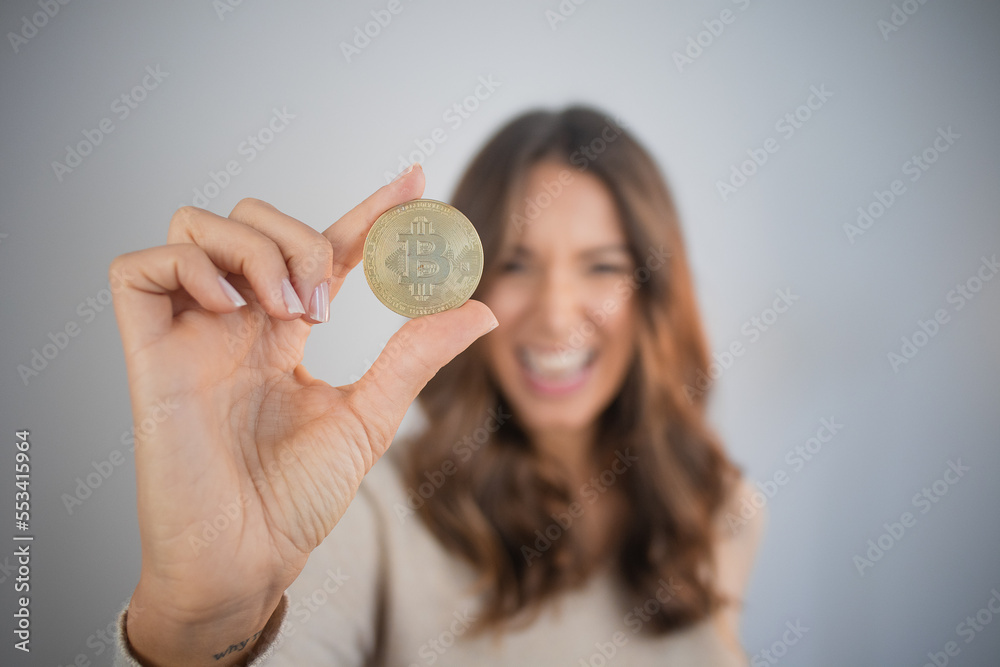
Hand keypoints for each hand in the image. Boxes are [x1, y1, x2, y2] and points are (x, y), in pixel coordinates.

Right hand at [110, 165, 495, 664]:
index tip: (415, 180)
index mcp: (283, 333)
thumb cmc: (298, 500)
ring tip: (288, 311)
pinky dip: (188, 267)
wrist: (248, 559)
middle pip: (254, 219)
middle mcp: (235, 322)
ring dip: (255, 250)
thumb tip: (481, 310)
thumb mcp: (370, 416)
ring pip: (199, 225)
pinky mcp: (148, 352)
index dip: (366, 208)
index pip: (324, 247)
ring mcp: (190, 332)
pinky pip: (139, 267)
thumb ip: (416, 357)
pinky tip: (229, 309)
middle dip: (302, 238)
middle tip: (328, 305)